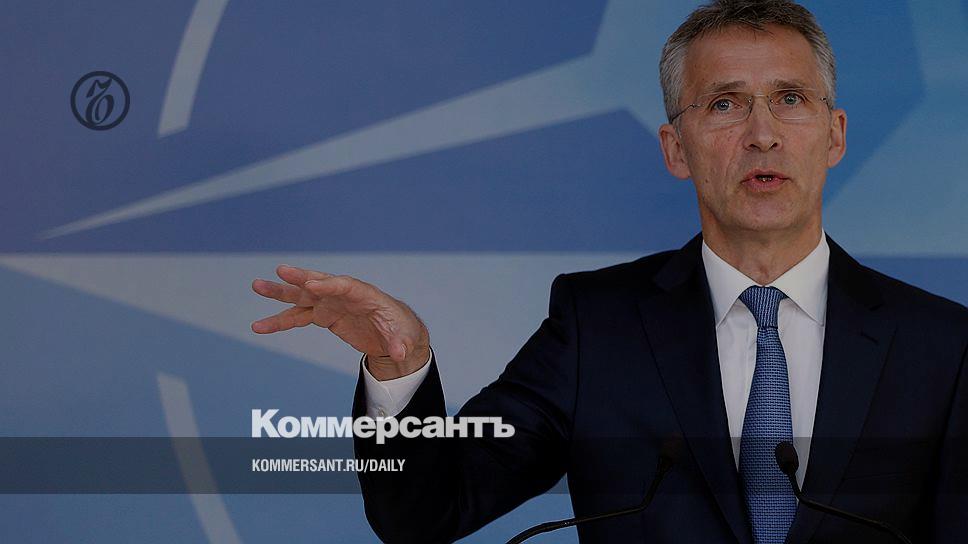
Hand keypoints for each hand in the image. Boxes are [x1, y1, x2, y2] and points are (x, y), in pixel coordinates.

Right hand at [251, 265, 430, 379]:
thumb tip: (401, 354)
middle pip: (320, 282)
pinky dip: (280, 322)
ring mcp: (331, 303)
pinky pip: (298, 317)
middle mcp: (344, 295)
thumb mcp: (405, 338)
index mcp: (365, 295)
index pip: (346, 285)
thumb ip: (400, 344)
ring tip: (257, 286)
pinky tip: (260, 326)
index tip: (312, 284)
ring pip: (302, 296)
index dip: (329, 285)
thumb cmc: (401, 329)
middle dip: (301, 277)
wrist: (393, 333)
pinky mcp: (324, 315)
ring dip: (280, 293)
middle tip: (281, 271)